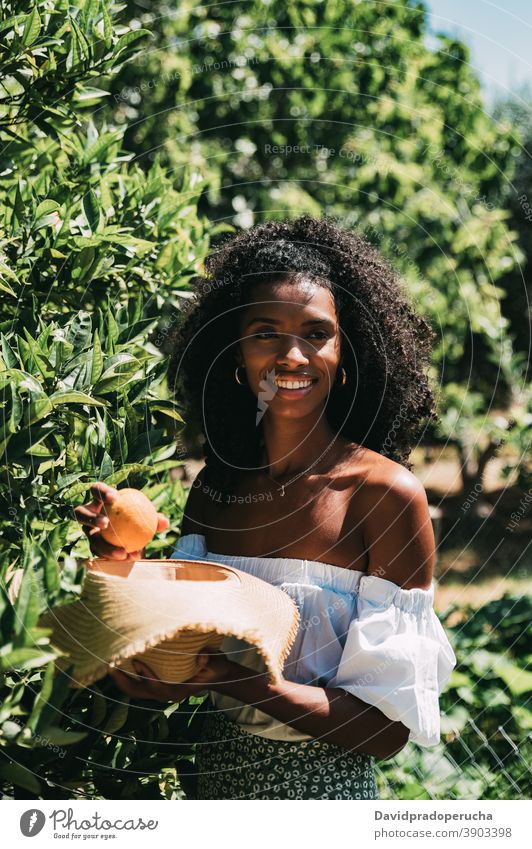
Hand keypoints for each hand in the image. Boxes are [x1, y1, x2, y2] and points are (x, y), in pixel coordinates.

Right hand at [74, 482, 169, 560]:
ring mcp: (88, 532)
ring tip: (123, 552)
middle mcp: (88, 515)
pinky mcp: (92, 547)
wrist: (132, 534)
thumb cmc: (139, 518)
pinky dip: (116, 556)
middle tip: (106, 524)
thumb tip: (164, 522)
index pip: (96, 490)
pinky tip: (130, 559)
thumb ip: (154, 518)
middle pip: (81, 514)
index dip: (102, 491)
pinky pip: (101, 553)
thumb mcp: (146, 516)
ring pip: (91, 540)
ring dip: (105, 546)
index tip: (115, 497)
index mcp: (99, 500)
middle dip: (91, 517)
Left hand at [107, 650, 233, 702]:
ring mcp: (160, 690)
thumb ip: (210, 659)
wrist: (216, 674)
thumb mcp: (217, 662)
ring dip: (121, 679)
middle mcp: (166, 693)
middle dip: (124, 682)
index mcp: (179, 691)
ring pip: (135, 690)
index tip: (137, 663)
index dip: (147, 677)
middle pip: (140, 692)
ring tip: (108, 665)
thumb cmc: (215, 666)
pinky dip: (126, 676)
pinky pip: (136, 684)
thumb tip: (203, 656)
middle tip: (110, 667)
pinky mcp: (156, 684)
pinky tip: (117, 662)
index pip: (159, 688)